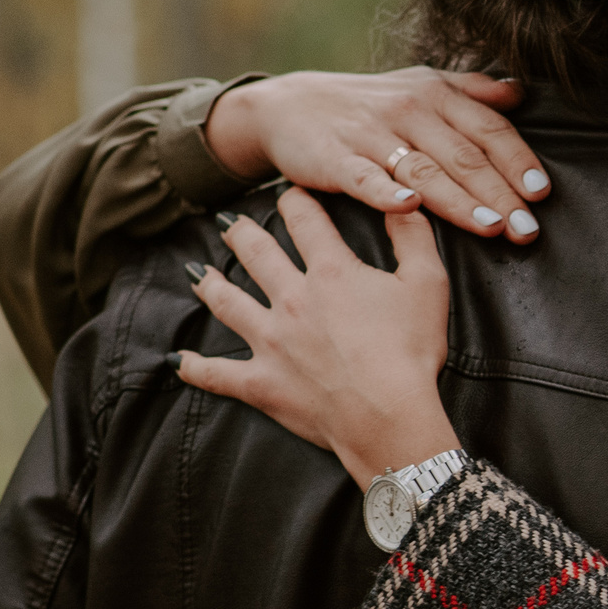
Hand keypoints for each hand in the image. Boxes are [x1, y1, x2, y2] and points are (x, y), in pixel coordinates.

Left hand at [173, 189, 458, 485]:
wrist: (388, 416)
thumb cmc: (412, 351)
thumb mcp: (428, 284)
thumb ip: (413, 236)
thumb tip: (403, 200)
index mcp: (331, 271)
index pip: (305, 221)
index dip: (296, 200)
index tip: (289, 193)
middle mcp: (292, 299)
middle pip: (256, 254)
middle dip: (242, 232)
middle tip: (230, 222)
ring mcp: (270, 341)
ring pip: (228, 303)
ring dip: (211, 284)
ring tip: (199, 272)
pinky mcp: (261, 382)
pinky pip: (217, 374)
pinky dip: (196, 368)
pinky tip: (179, 361)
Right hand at [204, 68, 550, 243]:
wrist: (288, 105)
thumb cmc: (368, 104)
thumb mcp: (420, 85)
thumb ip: (471, 91)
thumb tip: (521, 93)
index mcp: (436, 95)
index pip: (488, 128)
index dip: (517, 160)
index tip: (542, 193)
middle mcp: (409, 110)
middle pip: (464, 156)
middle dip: (501, 194)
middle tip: (528, 228)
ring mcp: (371, 134)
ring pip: (425, 170)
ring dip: (461, 201)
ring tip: (492, 228)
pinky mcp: (335, 158)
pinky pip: (365, 178)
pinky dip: (386, 192)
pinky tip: (408, 208)